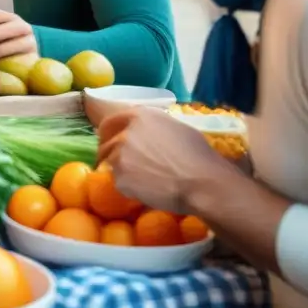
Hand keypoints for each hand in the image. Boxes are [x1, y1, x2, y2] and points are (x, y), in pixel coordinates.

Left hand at [96, 106, 229, 214]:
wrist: (201, 183)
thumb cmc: (198, 155)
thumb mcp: (176, 127)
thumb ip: (152, 127)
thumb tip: (146, 132)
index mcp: (139, 116)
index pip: (110, 122)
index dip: (108, 133)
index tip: (109, 141)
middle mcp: (125, 132)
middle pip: (105, 144)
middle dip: (110, 153)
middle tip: (122, 165)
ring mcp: (120, 155)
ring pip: (111, 164)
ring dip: (122, 171)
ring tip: (141, 181)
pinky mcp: (120, 178)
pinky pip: (119, 183)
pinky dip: (129, 188)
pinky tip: (147, 190)